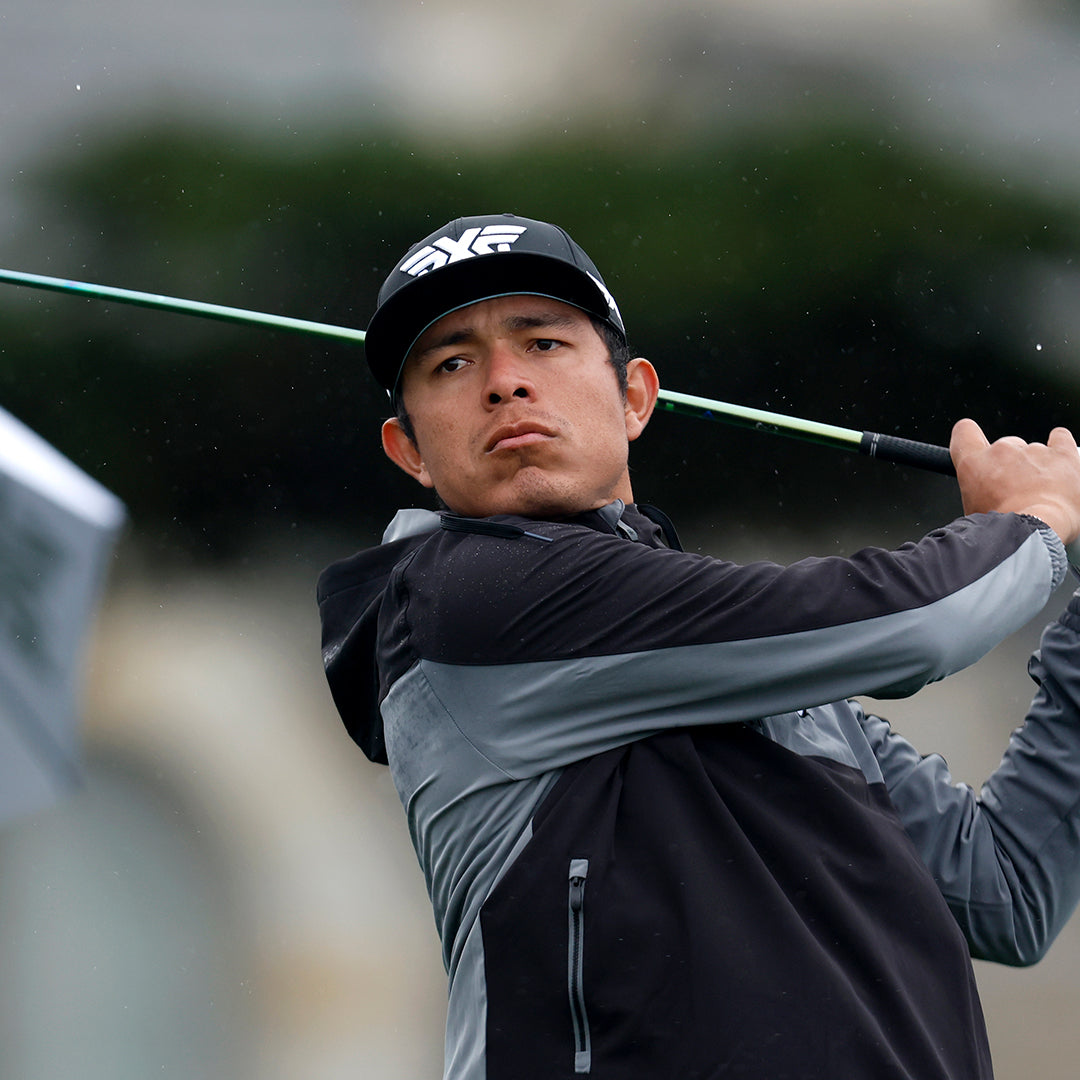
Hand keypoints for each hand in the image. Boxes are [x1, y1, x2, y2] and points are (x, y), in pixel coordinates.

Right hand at [951, 419, 1079, 544]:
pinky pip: (1061, 439)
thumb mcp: (972, 512)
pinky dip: (1060, 446)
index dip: (969, 436)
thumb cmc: (1002, 529)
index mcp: (974, 463)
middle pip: (1006, 446)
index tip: (976, 444)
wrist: (1034, 533)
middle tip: (1018, 490)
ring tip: (1042, 494)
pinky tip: (1060, 464)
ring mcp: (1034, 451)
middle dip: (1011, 465)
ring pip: (1034, 451)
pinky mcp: (1062, 455)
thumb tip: (983, 497)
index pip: (964, 432)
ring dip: (1037, 468)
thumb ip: (976, 493)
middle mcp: (1002, 451)